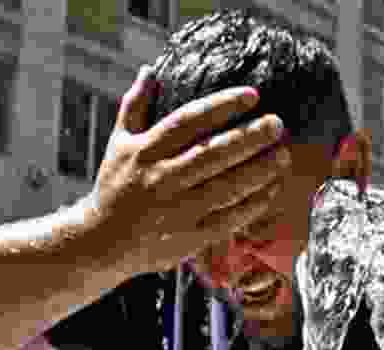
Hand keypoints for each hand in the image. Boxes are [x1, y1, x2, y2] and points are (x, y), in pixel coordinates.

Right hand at [81, 64, 290, 277]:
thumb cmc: (114, 187)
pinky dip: (254, 204)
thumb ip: (135, 106)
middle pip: (213, 153)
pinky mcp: (190, 237)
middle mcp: (161, 179)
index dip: (222, 106)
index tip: (252, 95)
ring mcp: (177, 210)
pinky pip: (229, 218)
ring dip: (259, 170)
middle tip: (278, 123)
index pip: (188, 121)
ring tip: (284, 155)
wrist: (100, 243)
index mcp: (145, 151)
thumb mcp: (118, 143)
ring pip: (226, 187)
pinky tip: (273, 188)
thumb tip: (150, 71)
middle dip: (250, 137)